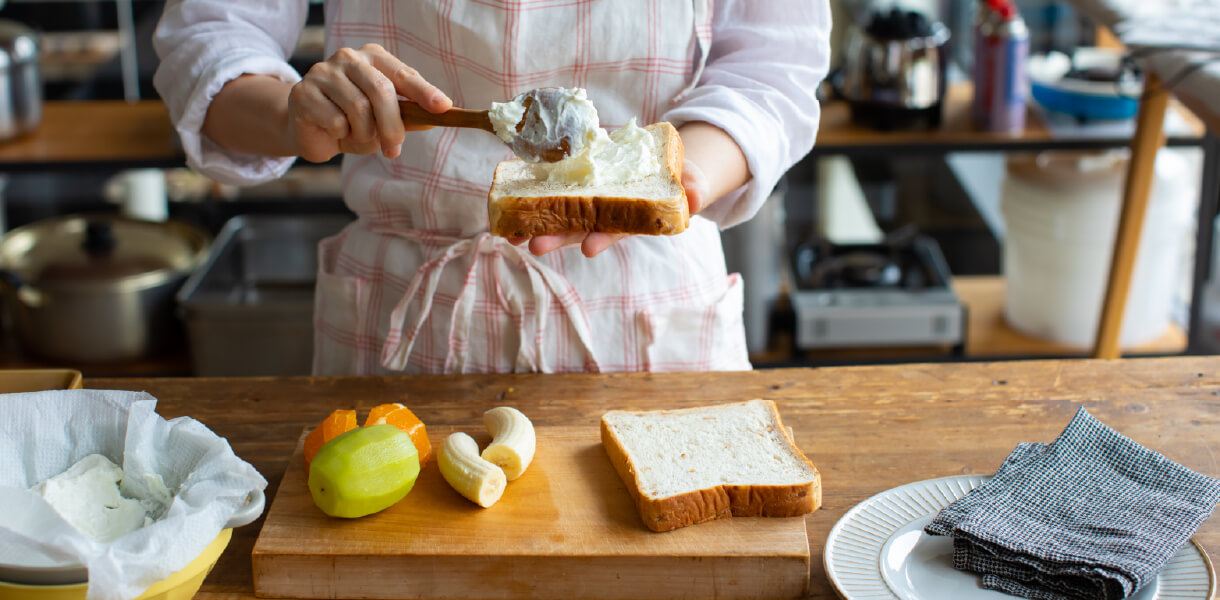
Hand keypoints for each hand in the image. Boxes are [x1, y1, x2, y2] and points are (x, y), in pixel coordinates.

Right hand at [287, 43, 451, 162]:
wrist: (311, 131)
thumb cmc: (354, 123)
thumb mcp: (385, 120)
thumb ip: (409, 116)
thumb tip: (440, 115)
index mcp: (373, 57)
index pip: (403, 74)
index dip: (424, 92)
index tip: (444, 108)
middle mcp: (348, 58)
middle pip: (381, 91)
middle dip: (392, 127)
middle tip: (393, 150)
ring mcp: (323, 72)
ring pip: (358, 108)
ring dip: (363, 133)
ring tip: (356, 136)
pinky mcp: (304, 92)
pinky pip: (335, 120)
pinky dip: (340, 134)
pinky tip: (333, 131)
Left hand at [515, 158, 709, 257]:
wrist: (666, 164)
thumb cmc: (681, 179)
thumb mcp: (694, 182)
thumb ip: (695, 188)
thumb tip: (694, 196)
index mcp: (633, 218)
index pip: (616, 230)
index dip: (603, 238)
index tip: (589, 249)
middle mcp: (607, 214)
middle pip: (579, 229)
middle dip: (557, 238)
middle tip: (534, 245)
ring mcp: (590, 201)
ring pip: (561, 216)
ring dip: (536, 226)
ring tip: (513, 235)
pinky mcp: (577, 182)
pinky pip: (552, 191)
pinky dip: (531, 199)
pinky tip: (510, 203)